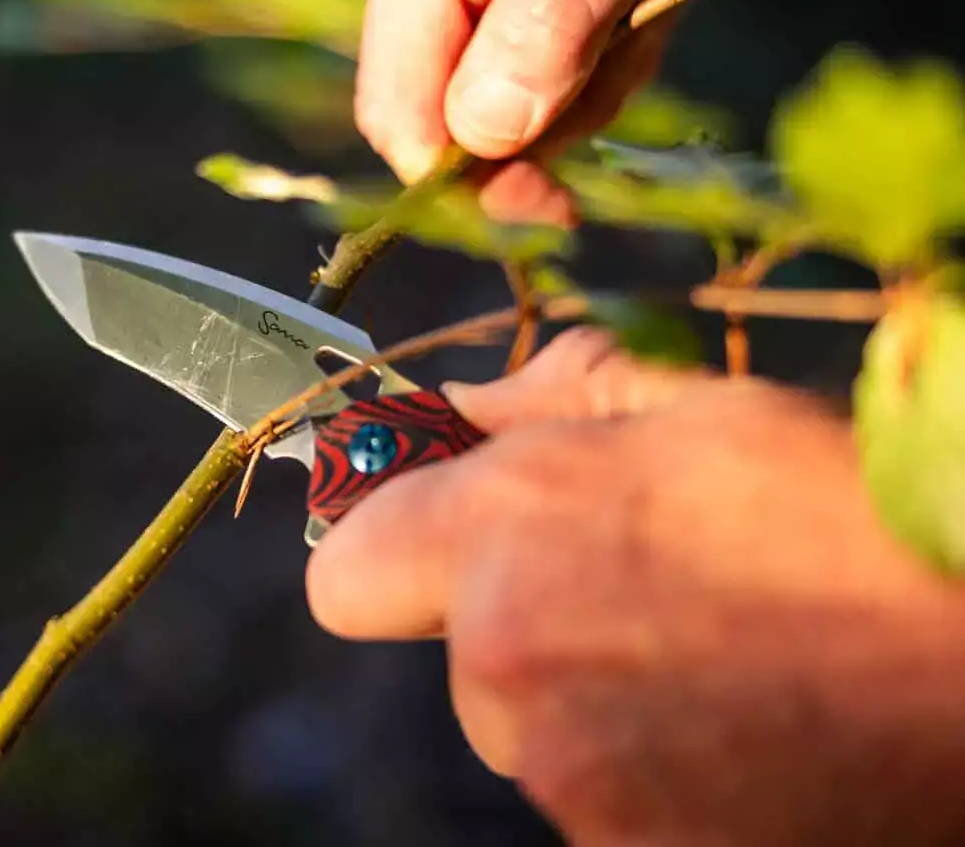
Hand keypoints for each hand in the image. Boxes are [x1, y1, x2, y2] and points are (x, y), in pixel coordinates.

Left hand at [306, 329, 964, 845]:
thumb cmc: (856, 510)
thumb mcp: (704, 407)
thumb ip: (554, 398)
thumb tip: (460, 406)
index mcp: (504, 530)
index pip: (344, 570)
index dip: (388, 550)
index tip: (443, 535)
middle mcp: (504, 660)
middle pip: (461, 655)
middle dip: (524, 622)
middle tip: (652, 591)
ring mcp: (564, 774)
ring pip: (533, 730)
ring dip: (593, 699)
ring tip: (724, 657)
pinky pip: (595, 800)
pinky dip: (647, 771)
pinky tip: (741, 728)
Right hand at [346, 0, 782, 217]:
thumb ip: (559, 17)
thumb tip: (484, 131)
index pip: (403, 118)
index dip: (474, 183)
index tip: (563, 205)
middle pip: (441, 118)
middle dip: (543, 119)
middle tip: (633, 48)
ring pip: (478, 98)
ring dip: (572, 86)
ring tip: (638, 7)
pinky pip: (498, 61)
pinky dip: (570, 59)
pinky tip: (616, 3)